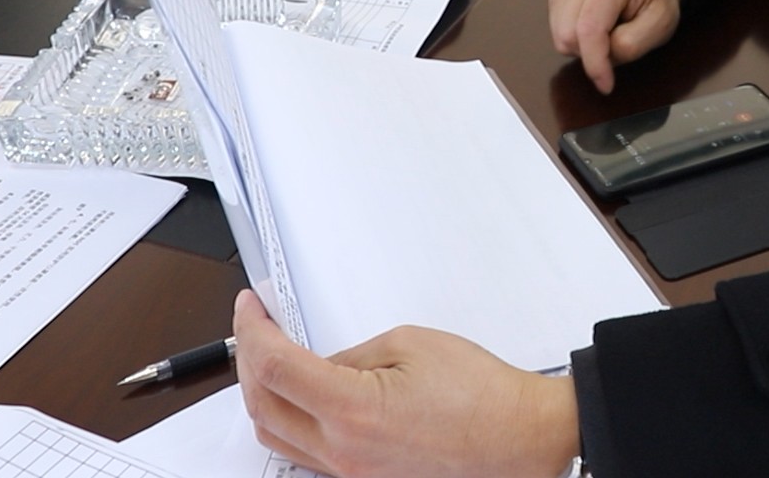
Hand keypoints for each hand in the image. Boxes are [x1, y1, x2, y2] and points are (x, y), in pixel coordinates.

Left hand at [233, 290, 579, 477]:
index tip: (252, 308)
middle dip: (248, 359)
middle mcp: (344, 452)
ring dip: (261, 394)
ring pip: (275, 435)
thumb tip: (316, 361)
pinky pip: (303, 454)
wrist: (520, 438)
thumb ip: (350, 354)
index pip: (272, 368)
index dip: (252, 331)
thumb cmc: (481, 395)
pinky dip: (288, 419)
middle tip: (256, 326)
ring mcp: (350, 473)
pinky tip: (299, 393)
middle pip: (261, 406)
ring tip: (270, 357)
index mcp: (352, 411)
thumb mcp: (409, 345)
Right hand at [548, 0, 682, 93]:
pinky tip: (595, 27)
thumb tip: (601, 57)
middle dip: (592, 52)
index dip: (595, 63)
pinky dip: (576, 39)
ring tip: (607, 32)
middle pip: (568, 35)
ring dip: (583, 47)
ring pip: (560, 36)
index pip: (589, 28)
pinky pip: (556, 31)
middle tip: (617, 42)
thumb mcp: (661, 25)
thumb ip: (631, 44)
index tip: (605, 85)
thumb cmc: (656, 1)